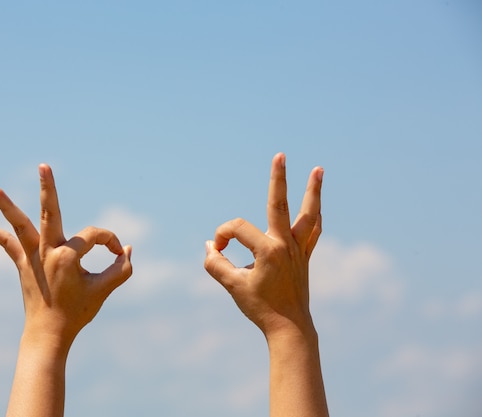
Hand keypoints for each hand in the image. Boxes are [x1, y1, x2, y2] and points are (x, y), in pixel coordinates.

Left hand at [0, 164, 132, 347]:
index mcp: (68, 256)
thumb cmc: (78, 312)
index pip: (94, 236)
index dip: (110, 242)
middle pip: (49, 212)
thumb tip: (126, 249)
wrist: (48, 334)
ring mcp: (31, 257)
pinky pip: (6, 244)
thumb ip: (121, 268)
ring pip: (19, 226)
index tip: (117, 255)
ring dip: (6, 206)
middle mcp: (47, 252)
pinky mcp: (22, 264)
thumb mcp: (104, 290)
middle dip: (48, 188)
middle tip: (43, 165)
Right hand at [204, 153, 322, 338]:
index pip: (237, 229)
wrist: (289, 328)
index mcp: (268, 250)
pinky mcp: (305, 257)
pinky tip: (317, 205)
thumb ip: (215, 263)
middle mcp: (286, 245)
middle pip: (280, 204)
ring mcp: (299, 249)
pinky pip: (314, 232)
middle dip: (278, 179)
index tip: (217, 252)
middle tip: (280, 155)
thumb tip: (210, 246)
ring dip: (313, 192)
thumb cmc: (260, 307)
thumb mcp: (232, 285)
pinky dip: (315, 216)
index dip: (222, 236)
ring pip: (308, 214)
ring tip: (319, 169)